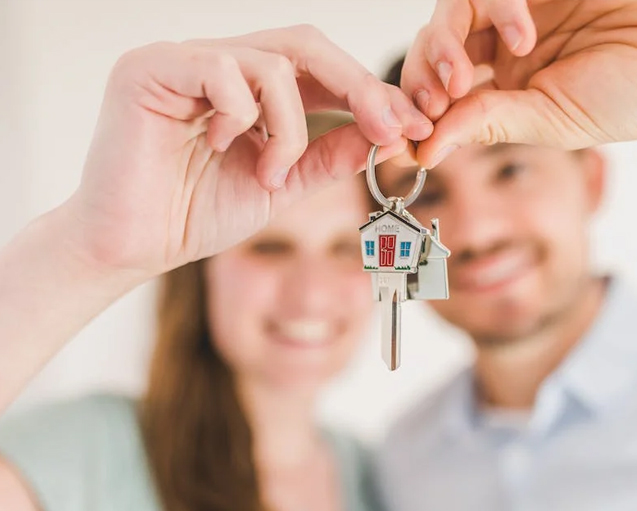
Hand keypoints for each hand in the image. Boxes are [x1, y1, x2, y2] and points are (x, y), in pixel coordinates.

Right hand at [67, 26, 432, 275]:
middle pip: (306, 45)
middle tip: (390, 128)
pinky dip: (241, 116)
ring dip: (290, 128)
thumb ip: (327, 157)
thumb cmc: (196, 214)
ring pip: (272, 63)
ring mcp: (184, 60)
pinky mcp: (151, 68)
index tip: (411, 127)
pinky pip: (222, 70)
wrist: (133, 246)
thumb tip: (384, 134)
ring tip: (270, 174)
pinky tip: (221, 148)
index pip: (320, 70)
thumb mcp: (282, 185)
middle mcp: (219, 64)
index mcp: (249, 88)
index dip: (369, 93)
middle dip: (358, 87)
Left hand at [402, 0, 636, 166]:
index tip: (406, 139)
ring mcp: (519, 7)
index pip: (441, 93)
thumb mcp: (551, 122)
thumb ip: (487, 124)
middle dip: (421, 78)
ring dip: (445, 44)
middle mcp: (505, 46)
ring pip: (452, 11)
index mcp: (506, 87)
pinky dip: (496, 6)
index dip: (416, 112)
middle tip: (432, 104)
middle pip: (435, 48)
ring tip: (463, 78)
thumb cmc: (634, 95)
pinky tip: (523, 34)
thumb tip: (422, 152)